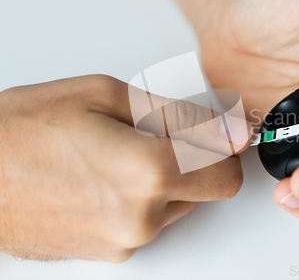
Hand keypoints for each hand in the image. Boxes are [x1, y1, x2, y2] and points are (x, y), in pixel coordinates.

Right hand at [0, 75, 250, 261]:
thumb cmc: (21, 131)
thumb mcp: (104, 96)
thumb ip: (177, 115)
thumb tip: (227, 130)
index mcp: (148, 174)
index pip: (227, 171)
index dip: (224, 147)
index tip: (215, 130)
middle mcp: (142, 218)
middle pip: (207, 189)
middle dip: (196, 159)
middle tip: (157, 134)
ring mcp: (125, 242)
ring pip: (178, 204)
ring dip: (165, 177)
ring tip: (117, 154)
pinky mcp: (110, 254)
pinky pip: (149, 221)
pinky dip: (142, 197)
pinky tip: (104, 177)